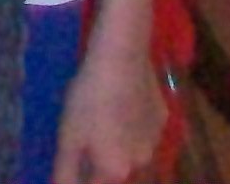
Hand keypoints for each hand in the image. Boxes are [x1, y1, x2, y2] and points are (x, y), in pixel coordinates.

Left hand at [53, 49, 168, 183]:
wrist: (121, 58)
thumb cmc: (88, 98)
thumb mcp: (68, 136)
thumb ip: (66, 171)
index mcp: (116, 170)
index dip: (82, 177)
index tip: (75, 158)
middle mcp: (140, 162)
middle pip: (117, 173)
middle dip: (102, 165)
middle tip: (87, 139)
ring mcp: (155, 140)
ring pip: (134, 153)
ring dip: (120, 147)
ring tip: (104, 121)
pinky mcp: (162, 118)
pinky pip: (145, 131)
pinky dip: (133, 127)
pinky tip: (121, 106)